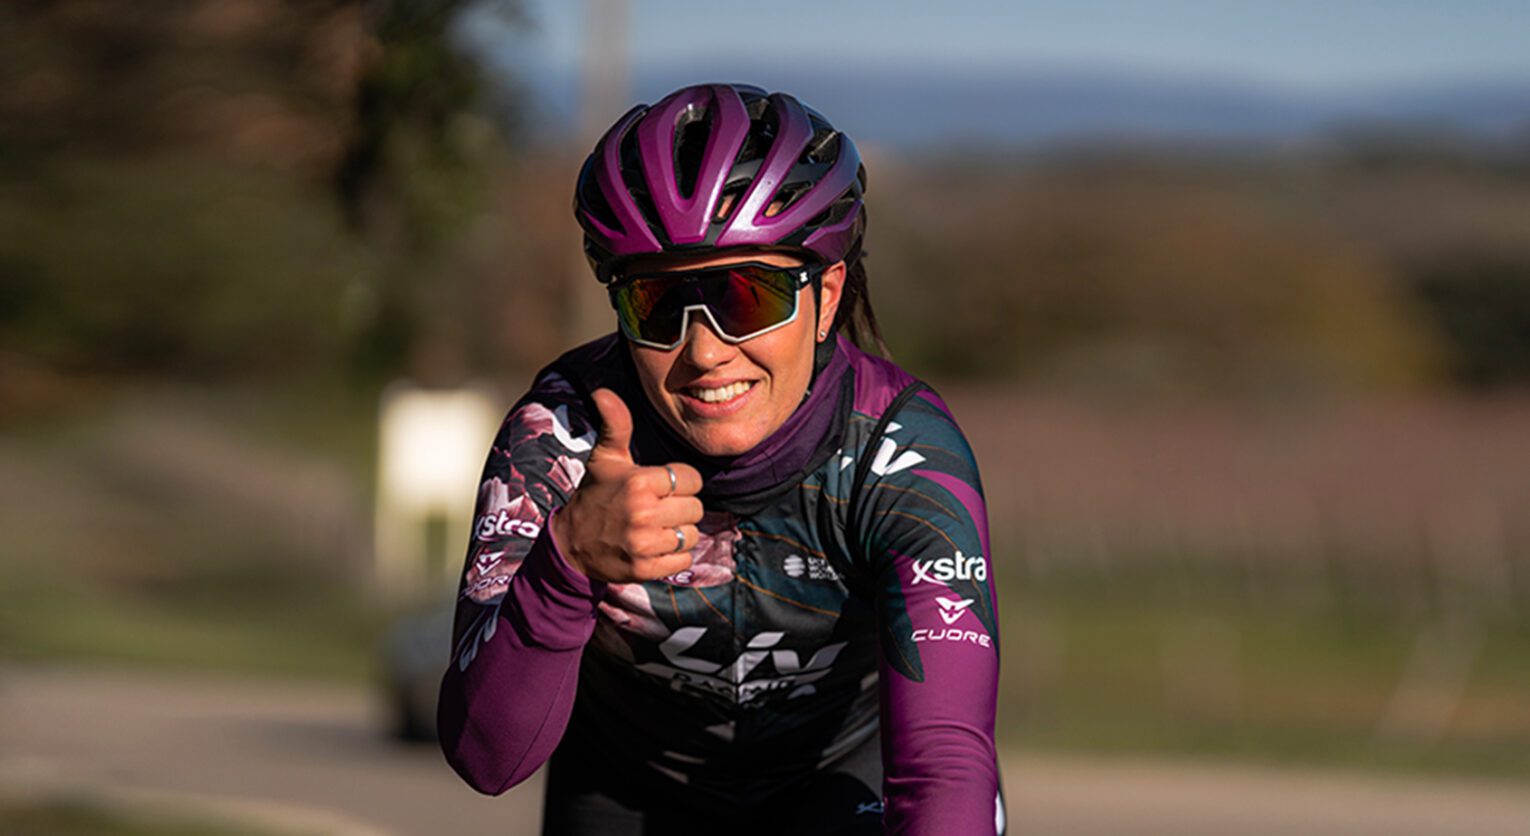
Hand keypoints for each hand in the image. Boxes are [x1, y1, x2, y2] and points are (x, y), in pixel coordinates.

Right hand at [551, 389, 703, 582]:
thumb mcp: (606, 458)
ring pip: (692, 534)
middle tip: (659, 508)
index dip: (681, 481)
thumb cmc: (596, 495)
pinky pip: (684, 560)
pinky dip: (675, 556)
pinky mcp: (646, 569)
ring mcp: (644, 543)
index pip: (691, 478)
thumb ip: (615, 424)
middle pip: (695, 508)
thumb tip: (602, 391)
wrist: (572, 545)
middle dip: (681, 507)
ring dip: (680, 532)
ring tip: (658, 527)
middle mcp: (643, 512)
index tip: (662, 486)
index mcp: (638, 481)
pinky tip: (656, 547)